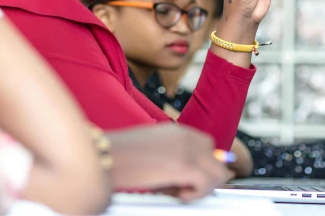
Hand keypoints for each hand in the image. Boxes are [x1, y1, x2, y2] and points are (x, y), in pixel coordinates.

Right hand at [106, 124, 232, 201]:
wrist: (106, 156)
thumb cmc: (119, 156)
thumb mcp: (149, 148)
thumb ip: (170, 155)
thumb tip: (184, 175)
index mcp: (176, 130)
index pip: (207, 145)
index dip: (203, 164)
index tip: (190, 179)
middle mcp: (186, 136)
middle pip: (216, 158)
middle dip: (206, 176)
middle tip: (183, 188)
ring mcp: (187, 150)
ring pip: (218, 172)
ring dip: (203, 187)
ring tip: (178, 192)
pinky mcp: (184, 166)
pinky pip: (207, 183)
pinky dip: (196, 194)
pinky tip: (176, 195)